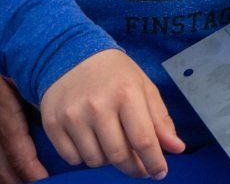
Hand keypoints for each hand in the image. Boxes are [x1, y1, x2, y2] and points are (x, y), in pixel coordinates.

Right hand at [0, 47, 47, 183]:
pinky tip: (7, 179)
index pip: (18, 151)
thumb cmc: (0, 59)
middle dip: (21, 181)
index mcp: (3, 115)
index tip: (46, 179)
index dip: (31, 169)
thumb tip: (64, 108)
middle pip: (3, 166)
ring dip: (7, 180)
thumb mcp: (23, 74)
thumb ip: (41, 93)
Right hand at [37, 50, 183, 179]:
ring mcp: (72, 116)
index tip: (160, 173)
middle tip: (141, 169)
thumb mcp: (144, 88)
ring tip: (114, 144)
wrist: (72, 56)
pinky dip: (85, 157)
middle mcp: (98, 106)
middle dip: (134, 168)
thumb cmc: (116, 75)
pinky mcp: (52, 125)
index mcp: (126, 93)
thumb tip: (176, 149)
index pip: (143, 140)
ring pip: (95, 161)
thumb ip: (160, 120)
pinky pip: (72, 159)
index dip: (154, 162)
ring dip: (108, 161)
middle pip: (118, 156)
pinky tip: (92, 141)